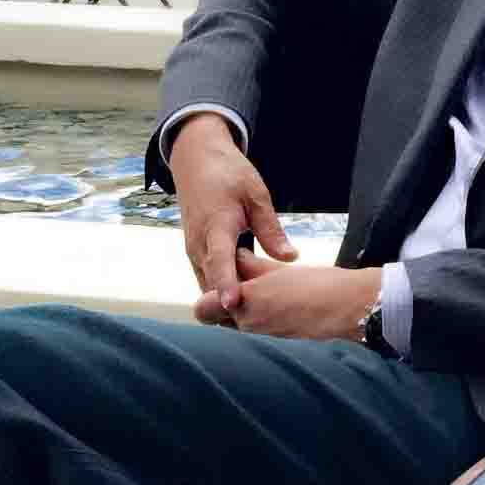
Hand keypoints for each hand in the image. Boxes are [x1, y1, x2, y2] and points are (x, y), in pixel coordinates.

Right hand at [169, 113, 296, 311]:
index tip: (234, 304)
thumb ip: (271, 228)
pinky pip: (206, 278)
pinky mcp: (195, 252)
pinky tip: (243, 301)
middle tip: (260, 323)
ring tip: (255, 320)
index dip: (227, 284)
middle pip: (213, 282)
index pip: (221, 261)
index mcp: (216, 225)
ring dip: (225, 300)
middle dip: (230, 305)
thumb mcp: (256, 194)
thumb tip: (291, 258)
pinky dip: (221, 289)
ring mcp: (193, 250)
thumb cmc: (228, 173)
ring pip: (208, 284)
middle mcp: (199, 243)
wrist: (197, 161)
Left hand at [195, 250, 381, 342]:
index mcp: (246, 301)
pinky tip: (283, 324)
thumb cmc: (322, 286)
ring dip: (245, 324)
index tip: (225, 287)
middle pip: (217, 324)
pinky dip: (263, 338)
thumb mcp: (282, 269)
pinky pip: (257, 348)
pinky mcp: (277, 358)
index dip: (209, 298)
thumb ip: (253, 266)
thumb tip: (236, 257)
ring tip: (272, 308)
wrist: (355, 313)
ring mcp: (262, 347)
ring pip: (237, 336)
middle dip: (225, 312)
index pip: (202, 308)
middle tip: (247, 296)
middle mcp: (248, 329)